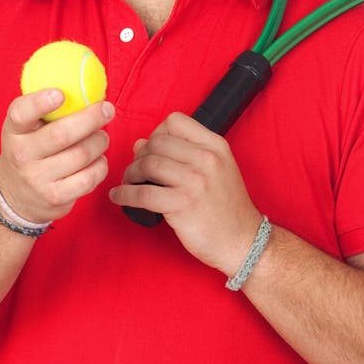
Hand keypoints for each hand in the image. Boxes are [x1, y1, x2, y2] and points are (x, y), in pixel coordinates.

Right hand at [0, 89, 114, 224]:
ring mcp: (37, 179)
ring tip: (101, 137)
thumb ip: (46, 108)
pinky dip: (101, 165)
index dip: (40, 103)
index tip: (60, 94)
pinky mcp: (55, 198)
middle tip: (107, 109)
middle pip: (62, 134)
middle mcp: (22, 155)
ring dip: (100, 141)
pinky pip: (89, 177)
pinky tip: (98, 159)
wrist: (14, 196)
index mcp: (14, 131)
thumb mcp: (26, 128)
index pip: (21, 113)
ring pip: (82, 154)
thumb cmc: (30, 150)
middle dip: (91, 118)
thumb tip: (86, 84)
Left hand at [109, 112, 261, 276]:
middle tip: (136, 169)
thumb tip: (141, 143)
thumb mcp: (216, 169)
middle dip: (140, 155)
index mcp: (215, 145)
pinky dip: (125, 194)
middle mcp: (206, 159)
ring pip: (147, 164)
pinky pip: (143, 194)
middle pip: (157, 142)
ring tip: (128, 182)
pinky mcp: (182, 205)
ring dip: (130, 173)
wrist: (243, 241)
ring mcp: (194, 181)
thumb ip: (183, 153)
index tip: (152, 148)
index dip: (157, 132)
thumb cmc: (227, 206)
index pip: (175, 122)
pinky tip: (119, 197)